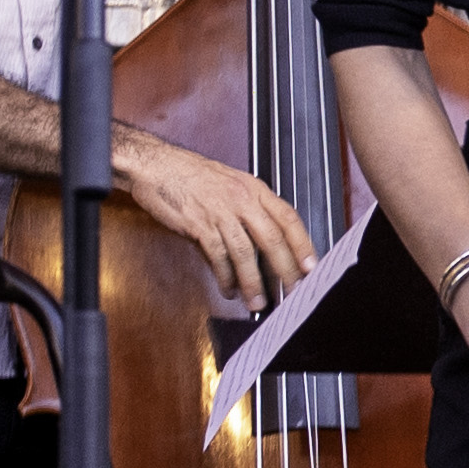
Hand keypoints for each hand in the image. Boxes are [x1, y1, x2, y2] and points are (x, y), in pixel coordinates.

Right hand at [119, 134, 315, 302]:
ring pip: (245, 253)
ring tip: (257, 302)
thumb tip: (258, 248)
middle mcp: (241, 199)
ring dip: (253, 282)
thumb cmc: (189, 174)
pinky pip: (218, 257)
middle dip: (285, 271)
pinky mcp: (199, 224)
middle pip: (272, 239)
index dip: (303, 244)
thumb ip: (247, 212)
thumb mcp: (229, 184)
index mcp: (253, 188)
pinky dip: (225, 277)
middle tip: (292, 292)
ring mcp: (220, 211)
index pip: (288, 218)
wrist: (156, 165)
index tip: (312, 266)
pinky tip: (229, 289)